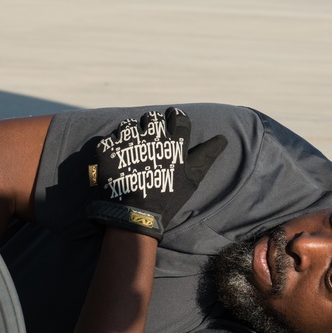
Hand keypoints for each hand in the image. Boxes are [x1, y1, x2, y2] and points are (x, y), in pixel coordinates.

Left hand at [87, 108, 225, 240]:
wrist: (137, 215)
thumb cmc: (168, 198)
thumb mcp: (192, 178)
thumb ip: (206, 155)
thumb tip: (223, 138)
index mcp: (173, 142)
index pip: (178, 117)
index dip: (174, 117)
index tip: (170, 120)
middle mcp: (151, 136)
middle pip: (152, 118)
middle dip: (150, 125)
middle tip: (148, 140)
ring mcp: (128, 142)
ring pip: (128, 124)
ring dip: (129, 134)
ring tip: (129, 149)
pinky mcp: (108, 150)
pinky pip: (108, 140)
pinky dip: (111, 149)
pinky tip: (115, 161)